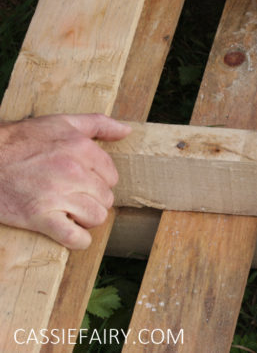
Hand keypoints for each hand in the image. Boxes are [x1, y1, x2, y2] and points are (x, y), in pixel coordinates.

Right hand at [0, 114, 130, 249]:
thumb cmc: (22, 140)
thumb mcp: (62, 123)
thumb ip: (99, 124)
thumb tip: (126, 130)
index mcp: (81, 149)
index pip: (112, 176)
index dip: (100, 181)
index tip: (85, 181)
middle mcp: (73, 172)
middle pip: (106, 198)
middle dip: (94, 200)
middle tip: (76, 197)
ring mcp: (57, 196)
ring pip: (96, 217)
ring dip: (87, 219)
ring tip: (72, 213)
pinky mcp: (39, 217)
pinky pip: (74, 237)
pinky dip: (78, 240)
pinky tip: (73, 234)